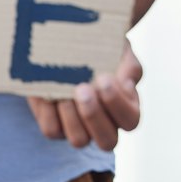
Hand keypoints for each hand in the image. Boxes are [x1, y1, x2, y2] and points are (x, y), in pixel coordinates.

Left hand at [27, 41, 143, 149]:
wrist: (69, 40)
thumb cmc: (102, 47)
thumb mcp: (120, 50)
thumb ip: (129, 66)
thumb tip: (125, 83)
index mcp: (126, 108)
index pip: (130, 120)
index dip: (118, 104)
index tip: (104, 77)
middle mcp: (104, 125)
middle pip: (107, 141)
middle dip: (94, 115)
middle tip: (83, 88)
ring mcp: (79, 129)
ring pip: (79, 140)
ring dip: (72, 116)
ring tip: (65, 90)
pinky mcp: (55, 126)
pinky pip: (52, 130)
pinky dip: (50, 112)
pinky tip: (50, 90)